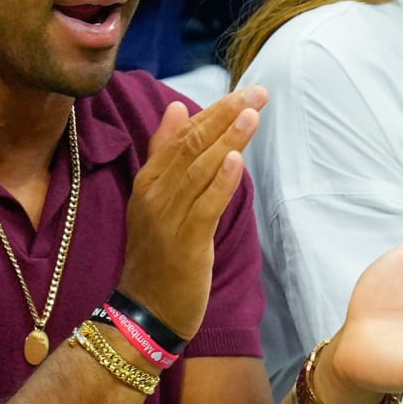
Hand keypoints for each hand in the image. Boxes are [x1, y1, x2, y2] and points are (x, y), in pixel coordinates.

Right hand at [116, 86, 267, 340]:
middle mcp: (155, 194)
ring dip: (227, 140)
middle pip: (192, 145)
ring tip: (252, 115)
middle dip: (226, 116)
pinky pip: (205, 207)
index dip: (214, 111)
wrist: (144, 311)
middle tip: (258, 93)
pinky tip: (237, 161)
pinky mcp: (186, 244)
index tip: (245, 92)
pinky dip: (221, 182)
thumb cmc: (157, 255)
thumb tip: (177, 107)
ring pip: (200, 171)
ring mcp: (168, 218)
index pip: (182, 135)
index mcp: (149, 181)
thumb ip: (164, 154)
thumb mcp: (156, 199)